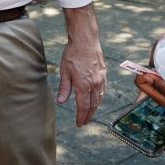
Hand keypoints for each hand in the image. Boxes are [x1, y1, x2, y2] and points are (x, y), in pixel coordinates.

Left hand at [56, 5, 105, 125]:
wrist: (86, 40)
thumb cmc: (73, 54)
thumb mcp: (64, 71)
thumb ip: (64, 88)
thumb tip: (61, 102)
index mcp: (83, 85)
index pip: (83, 106)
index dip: (81, 117)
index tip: (79, 124)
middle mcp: (94, 84)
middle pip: (93, 105)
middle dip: (89, 115)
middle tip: (84, 122)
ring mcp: (101, 79)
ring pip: (99, 98)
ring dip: (95, 108)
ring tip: (90, 113)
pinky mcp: (103, 74)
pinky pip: (103, 90)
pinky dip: (99, 98)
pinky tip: (97, 99)